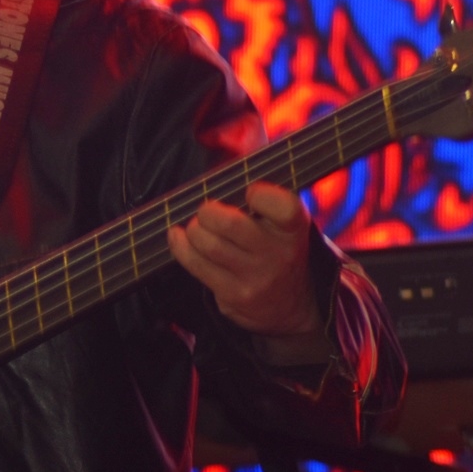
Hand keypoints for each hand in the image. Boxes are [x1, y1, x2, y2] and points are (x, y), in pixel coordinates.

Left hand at [167, 182, 323, 345]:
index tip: (249, 194)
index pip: (282, 205)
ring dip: (193, 230)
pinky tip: (179, 237)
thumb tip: (219, 166)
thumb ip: (261, 199)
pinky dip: (180, 245)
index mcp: (294, 228)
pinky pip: (195, 264)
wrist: (291, 305)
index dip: (260, 194)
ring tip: (197, 229)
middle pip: (230, 223)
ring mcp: (256, 277)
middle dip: (208, 212)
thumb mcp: (282, 224)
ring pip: (208, 244)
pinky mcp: (234, 295)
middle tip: (207, 212)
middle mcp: (279, 253)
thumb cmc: (277, 249)